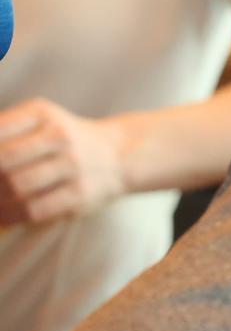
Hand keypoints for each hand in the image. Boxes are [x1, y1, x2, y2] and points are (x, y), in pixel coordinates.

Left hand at [0, 98, 127, 226]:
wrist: (118, 155)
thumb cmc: (63, 139)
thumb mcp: (38, 120)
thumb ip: (2, 132)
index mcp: (42, 113)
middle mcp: (60, 136)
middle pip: (4, 162)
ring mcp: (72, 166)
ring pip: (17, 188)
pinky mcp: (79, 195)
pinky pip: (34, 210)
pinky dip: (9, 217)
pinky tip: (2, 216)